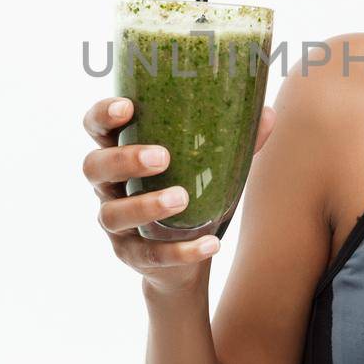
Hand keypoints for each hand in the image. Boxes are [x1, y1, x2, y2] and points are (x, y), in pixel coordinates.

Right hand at [81, 95, 276, 294]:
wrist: (186, 256)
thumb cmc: (192, 193)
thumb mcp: (209, 166)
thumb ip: (234, 141)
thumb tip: (268, 114)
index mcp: (121, 151)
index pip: (96, 127)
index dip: (102, 115)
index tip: (126, 107)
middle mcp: (108, 186)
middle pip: (94, 166)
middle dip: (124, 159)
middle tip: (162, 158)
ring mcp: (115, 224)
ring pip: (113, 214)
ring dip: (146, 205)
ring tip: (182, 198)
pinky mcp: (130, 255)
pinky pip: (149, 254)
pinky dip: (180, 251)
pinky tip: (209, 244)